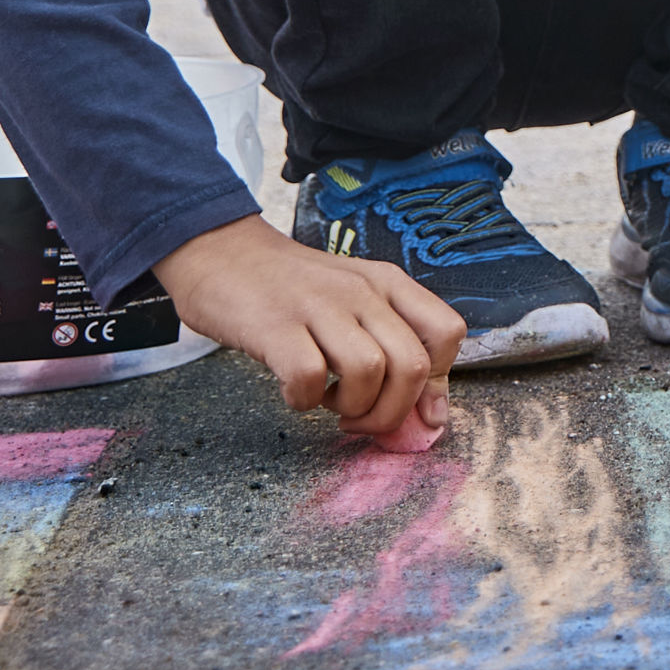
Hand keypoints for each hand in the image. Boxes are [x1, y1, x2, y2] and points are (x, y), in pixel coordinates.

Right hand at [156, 216, 461, 443]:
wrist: (221, 251)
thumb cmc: (291, 289)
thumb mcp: (352, 304)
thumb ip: (395, 349)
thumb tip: (434, 417)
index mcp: (388, 283)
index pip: (448, 332)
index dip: (436, 382)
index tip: (406, 405)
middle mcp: (362, 290)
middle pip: (413, 365)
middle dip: (392, 413)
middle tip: (360, 419)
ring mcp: (319, 305)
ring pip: (369, 371)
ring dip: (350, 407)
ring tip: (326, 399)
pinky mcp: (274, 324)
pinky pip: (308, 377)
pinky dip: (303, 401)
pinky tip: (294, 391)